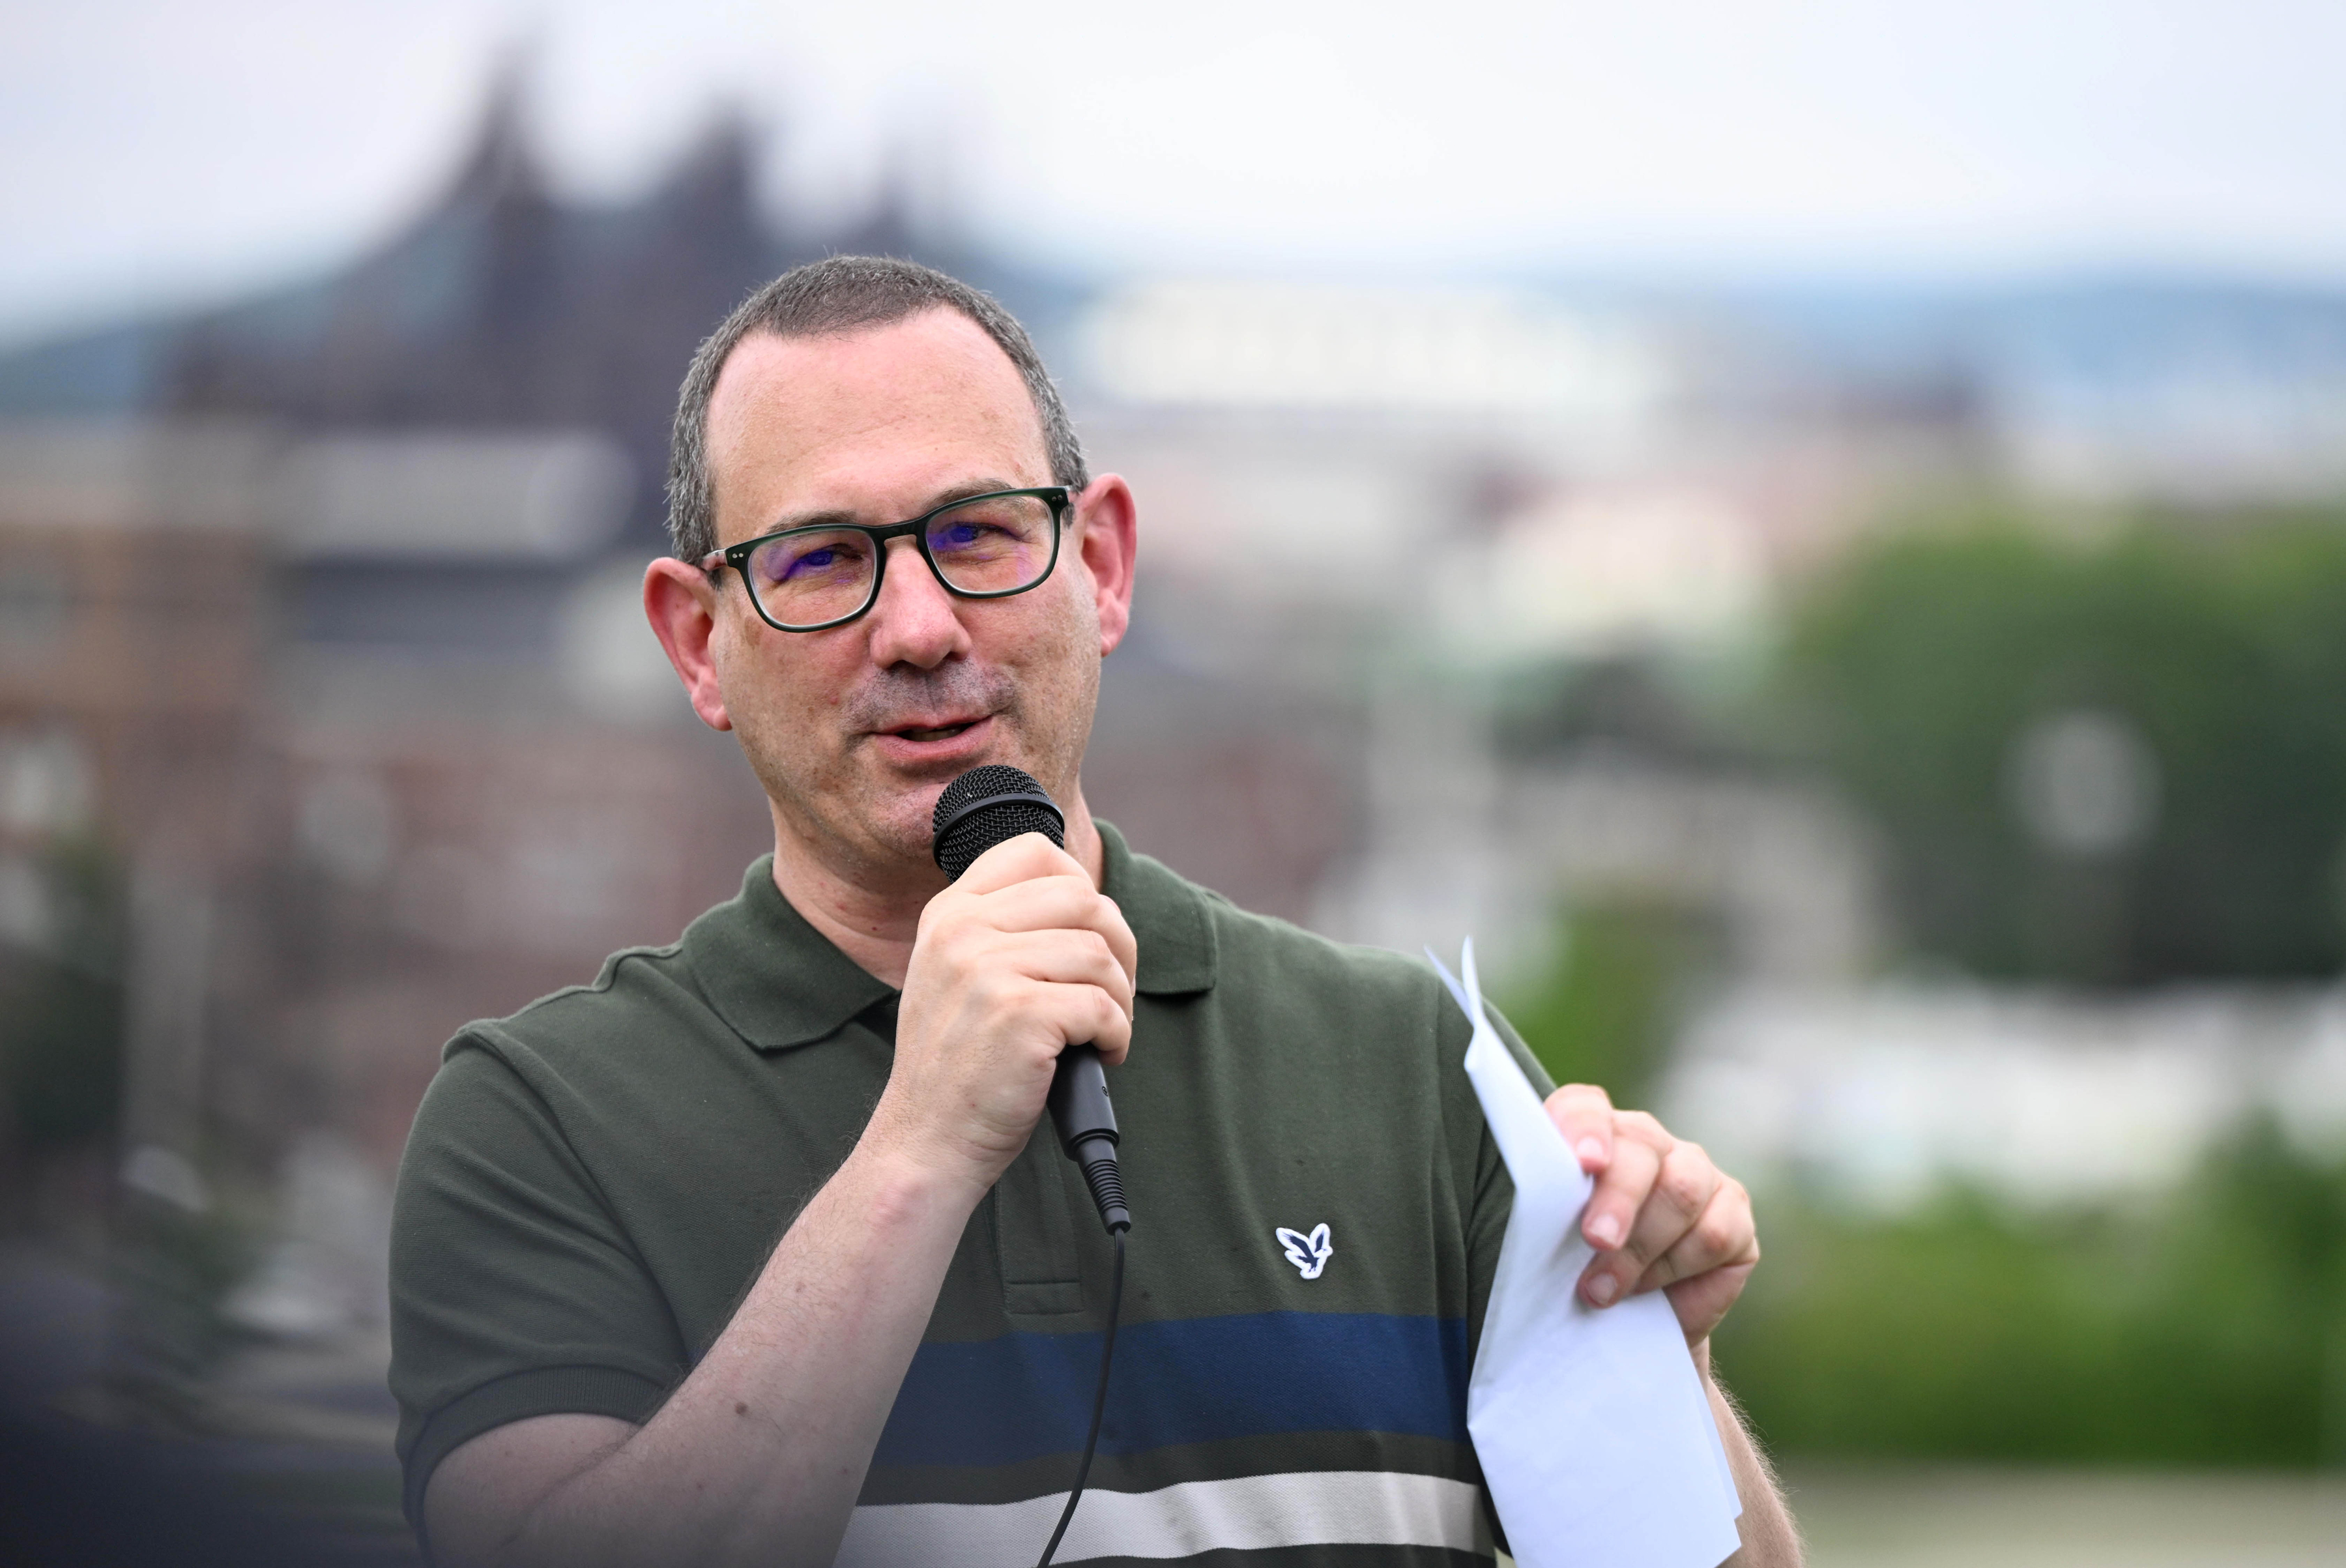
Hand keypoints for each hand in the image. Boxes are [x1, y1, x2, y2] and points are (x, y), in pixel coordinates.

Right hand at [872, 832, 1137, 1196]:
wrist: (926, 1142)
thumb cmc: (959, 1066)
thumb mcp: (957, 976)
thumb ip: (1002, 930)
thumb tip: (1089, 902)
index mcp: (949, 913)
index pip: (1035, 851)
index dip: (1081, 888)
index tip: (1086, 937)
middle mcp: (963, 931)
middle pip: (1084, 899)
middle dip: (1117, 948)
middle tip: (1109, 995)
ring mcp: (987, 970)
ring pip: (1101, 952)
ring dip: (1120, 998)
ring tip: (1101, 1033)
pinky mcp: (1019, 1014)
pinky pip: (1104, 1005)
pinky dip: (1117, 1035)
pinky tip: (1099, 1056)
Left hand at [1545, 1084, 1757, 1347]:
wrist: (1626, 1323)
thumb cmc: (1575, 1272)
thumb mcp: (1549, 1245)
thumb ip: (1546, 1219)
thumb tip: (1541, 1223)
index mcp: (1591, 1136)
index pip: (1585, 1108)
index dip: (1586, 1129)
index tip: (1585, 1162)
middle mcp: (1647, 1144)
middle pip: (1641, 1149)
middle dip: (1618, 1199)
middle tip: (1596, 1241)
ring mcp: (1697, 1173)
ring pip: (1682, 1191)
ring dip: (1641, 1248)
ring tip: (1604, 1291)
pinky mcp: (1733, 1214)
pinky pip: (1715, 1233)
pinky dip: (1678, 1266)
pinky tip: (1651, 1290)